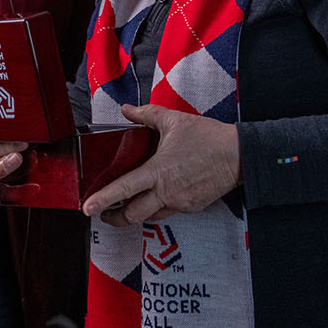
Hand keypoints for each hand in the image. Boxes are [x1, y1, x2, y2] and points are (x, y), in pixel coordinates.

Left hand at [81, 103, 241, 225]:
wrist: (240, 156)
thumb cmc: (208, 138)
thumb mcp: (174, 121)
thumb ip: (146, 115)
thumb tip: (127, 110)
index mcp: (158, 172)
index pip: (124, 190)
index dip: (103, 200)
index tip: (88, 208)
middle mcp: (167, 192)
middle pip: (133, 215)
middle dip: (115, 217)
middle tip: (105, 213)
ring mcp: (180, 203)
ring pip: (151, 217)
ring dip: (137, 213)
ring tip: (130, 205)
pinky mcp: (192, 207)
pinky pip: (169, 212)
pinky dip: (159, 207)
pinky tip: (159, 195)